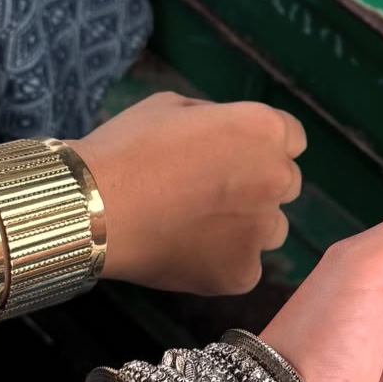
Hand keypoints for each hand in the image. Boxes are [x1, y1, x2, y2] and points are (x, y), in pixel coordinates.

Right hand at [69, 92, 304, 294]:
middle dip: (257, 187)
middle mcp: (276, 180)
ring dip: (245, 227)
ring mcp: (262, 232)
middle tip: (210, 194)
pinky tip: (184, 252)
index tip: (234, 158)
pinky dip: (222, 263)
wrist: (92, 208)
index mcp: (264, 130)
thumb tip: (229, 135)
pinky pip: (244, 268)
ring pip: (270, 230)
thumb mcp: (174, 107)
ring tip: (194, 226)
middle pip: (285, 185)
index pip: (290, 139)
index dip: (259, 148)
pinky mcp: (242, 274)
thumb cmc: (126, 149)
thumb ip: (217, 120)